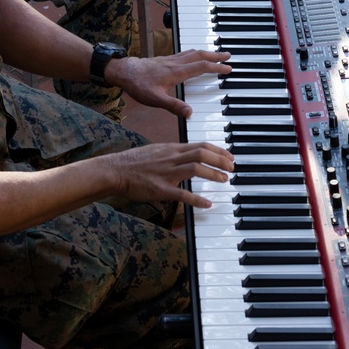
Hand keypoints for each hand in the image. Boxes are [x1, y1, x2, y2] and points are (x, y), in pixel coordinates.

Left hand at [105, 49, 231, 120]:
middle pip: (200, 56)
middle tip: (228, 56)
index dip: (216, 67)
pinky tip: (194, 56)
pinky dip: (195, 53)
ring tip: (216, 54)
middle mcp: (175, 63)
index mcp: (176, 72)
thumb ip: (173, 106)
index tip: (228, 68)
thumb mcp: (155, 99)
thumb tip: (190, 113)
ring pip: (193, 52)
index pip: (201, 67)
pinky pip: (185, 53)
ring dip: (207, 53)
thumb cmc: (138, 85)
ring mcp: (170, 59)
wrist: (124, 71)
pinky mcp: (165, 59)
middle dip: (216, 56)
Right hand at [110, 140, 234, 208]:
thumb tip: (188, 155)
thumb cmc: (134, 162)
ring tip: (225, 180)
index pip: (200, 145)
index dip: (218, 150)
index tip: (229, 156)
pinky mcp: (160, 189)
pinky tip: (207, 204)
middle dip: (220, 159)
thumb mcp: (156, 151)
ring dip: (213, 174)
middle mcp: (171, 158)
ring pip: (195, 168)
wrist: (115, 170)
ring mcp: (166, 173)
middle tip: (233, 167)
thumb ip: (173, 153)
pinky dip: (196, 198)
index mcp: (171, 148)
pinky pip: (181, 193)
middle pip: (202, 153)